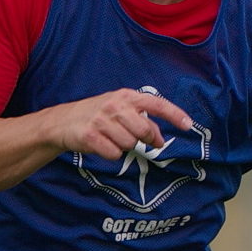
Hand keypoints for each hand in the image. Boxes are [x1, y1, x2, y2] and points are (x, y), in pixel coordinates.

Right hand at [48, 86, 193, 161]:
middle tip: (138, 140)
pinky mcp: (90, 135)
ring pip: (130, 145)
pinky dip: (111, 154)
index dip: (175, 115)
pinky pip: (114, 154)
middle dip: (145, 140)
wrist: (62, 122)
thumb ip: (142, 120)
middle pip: (145, 131)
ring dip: (124, 146)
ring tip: (111, 138)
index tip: (188, 125)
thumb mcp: (120, 110)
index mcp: (126, 96)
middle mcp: (115, 105)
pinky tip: (101, 145)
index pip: (156, 104)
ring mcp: (101, 120)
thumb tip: (160, 140)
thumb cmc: (99, 116)